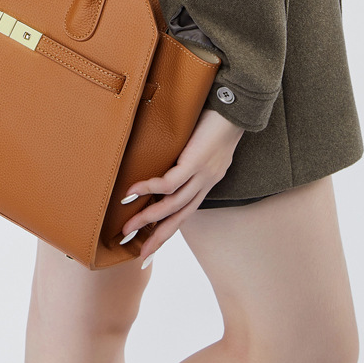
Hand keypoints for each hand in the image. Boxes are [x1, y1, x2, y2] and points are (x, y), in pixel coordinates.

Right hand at [120, 108, 244, 263]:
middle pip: (178, 218)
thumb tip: (163, 156)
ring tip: (127, 227)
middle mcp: (205, 184)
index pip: (185, 214)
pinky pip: (168, 183)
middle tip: (138, 255)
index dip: (167, 230)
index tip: (150, 247)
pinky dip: (148, 189)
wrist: (236, 107)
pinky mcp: (194, 163)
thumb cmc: (217, 119)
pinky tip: (131, 193)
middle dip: (157, 237)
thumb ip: (187, 156)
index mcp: (207, 182)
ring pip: (171, 205)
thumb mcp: (202, 144)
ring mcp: (201, 175)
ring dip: (148, 218)